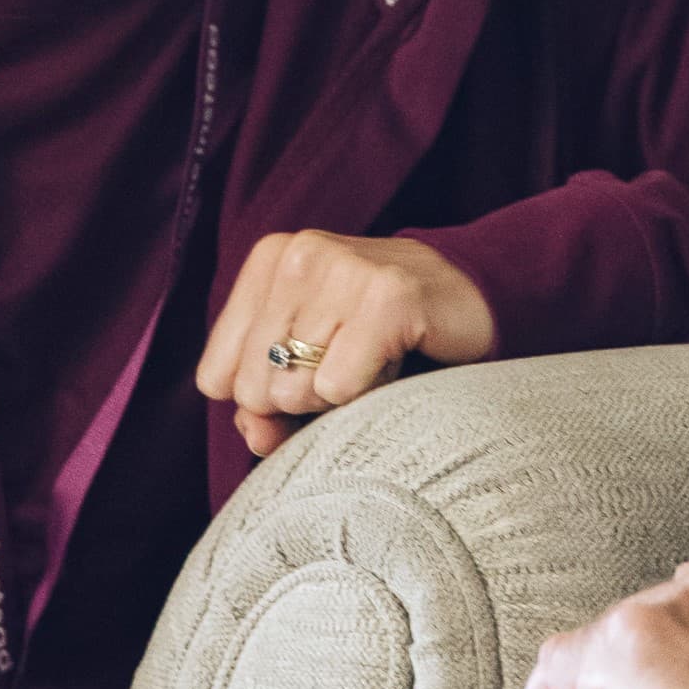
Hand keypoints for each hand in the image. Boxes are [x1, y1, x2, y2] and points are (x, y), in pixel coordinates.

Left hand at [197, 231, 495, 458]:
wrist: (471, 298)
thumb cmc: (380, 336)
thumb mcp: (307, 366)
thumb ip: (264, 407)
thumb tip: (254, 433)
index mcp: (266, 262)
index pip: (217, 378)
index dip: (263, 402)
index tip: (312, 375)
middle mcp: (298, 255)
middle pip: (254, 389)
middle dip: (303, 401)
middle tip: (350, 368)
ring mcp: (342, 269)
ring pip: (297, 390)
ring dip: (343, 395)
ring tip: (375, 358)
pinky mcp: (388, 295)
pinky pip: (340, 387)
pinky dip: (371, 393)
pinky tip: (397, 358)